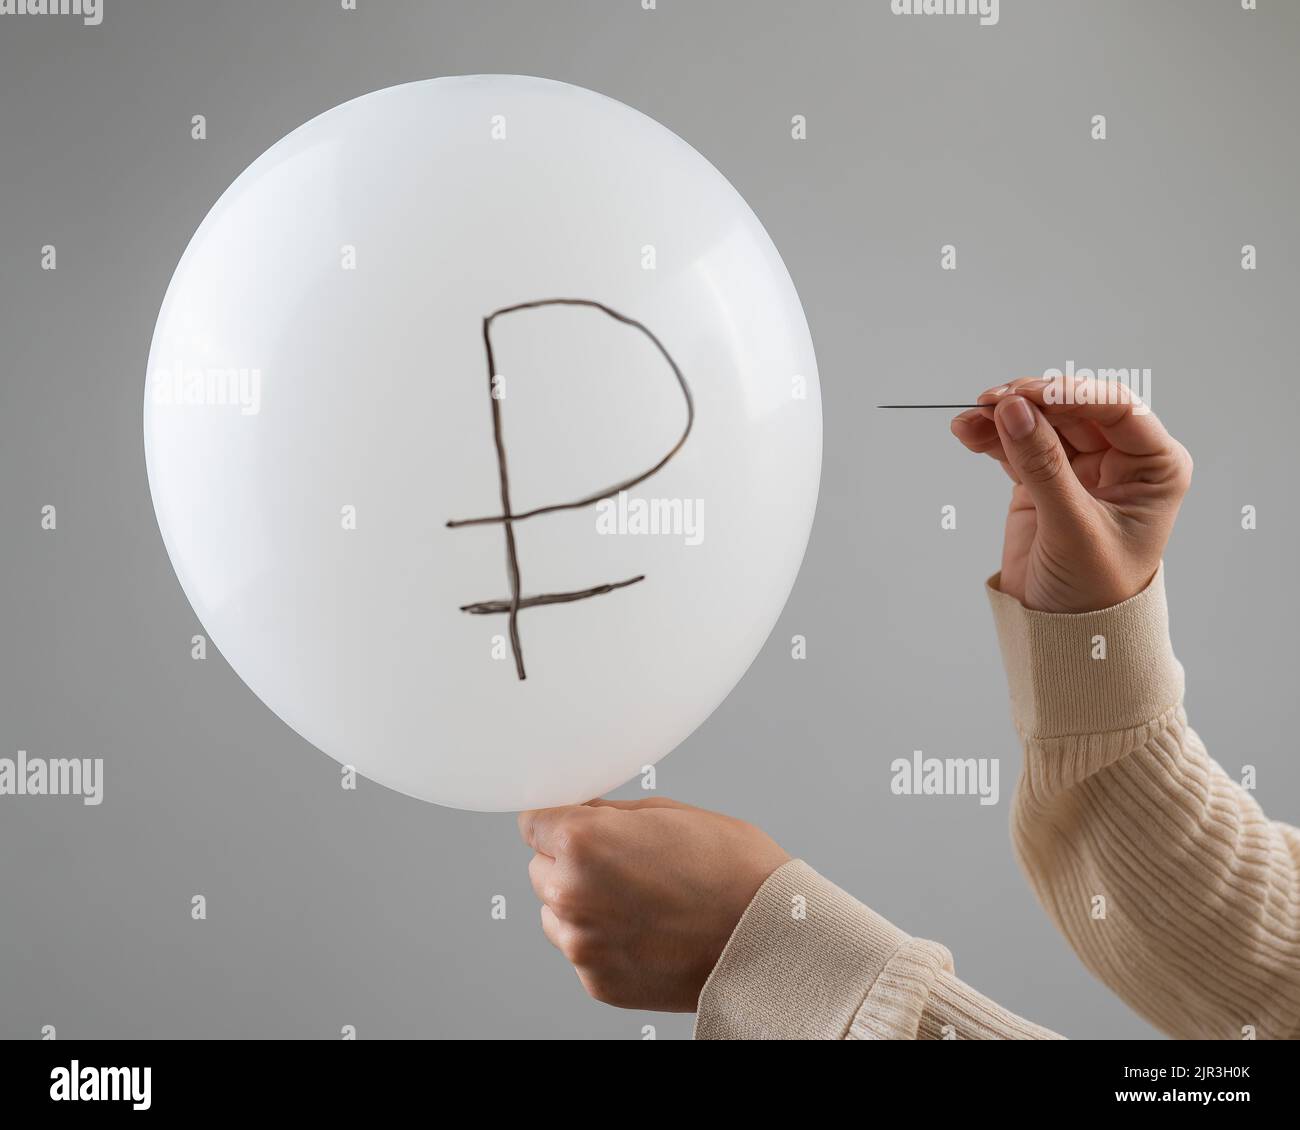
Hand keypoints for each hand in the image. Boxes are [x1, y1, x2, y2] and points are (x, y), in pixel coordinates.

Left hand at [519, 797, 789, 1011]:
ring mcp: (582, 945)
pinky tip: (647, 928)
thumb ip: (608, 814)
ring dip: (582, 902)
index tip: (580, 823)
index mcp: (582, 843)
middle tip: (623, 862)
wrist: (770, 936)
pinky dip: (604, 938)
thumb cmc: (730, 866)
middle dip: (571, 861)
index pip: (533, 822)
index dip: (560, 819)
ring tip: (640, 898)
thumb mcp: (666, 813)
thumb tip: (580, 814)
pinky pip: (583, 949)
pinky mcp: (598, 981)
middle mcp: (571, 895)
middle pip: (540, 868)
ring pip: (556, 912)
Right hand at [949, 376, 1192, 612]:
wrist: (1065, 633)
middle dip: (1030, 402)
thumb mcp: (1072, 527)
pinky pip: (1016, 446)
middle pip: (1072, 409)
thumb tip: (1012, 409)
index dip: (1071, 393)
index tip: (1027, 393)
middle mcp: (1121, 460)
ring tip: (969, 418)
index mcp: (1154, 466)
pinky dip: (991, 436)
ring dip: (1003, 416)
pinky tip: (967, 431)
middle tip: (990, 402)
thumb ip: (1042, 465)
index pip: (1117, 408)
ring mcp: (1079, 469)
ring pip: (1041, 423)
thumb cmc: (1093, 590)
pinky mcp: (1041, 481)